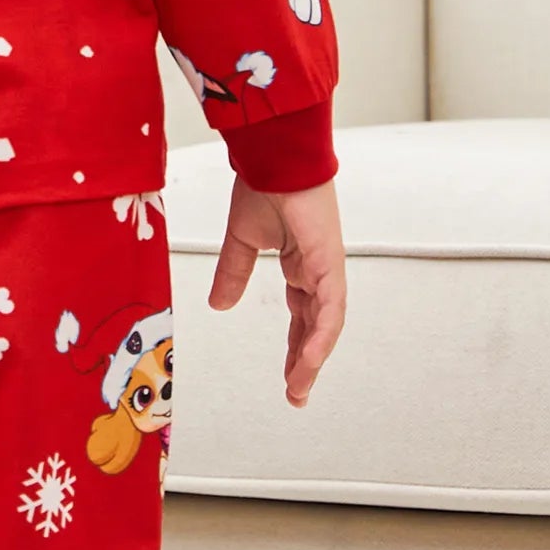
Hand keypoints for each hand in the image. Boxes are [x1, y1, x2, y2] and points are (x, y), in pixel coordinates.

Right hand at [207, 176, 344, 406]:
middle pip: (316, 328)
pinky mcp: (329, 262)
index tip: (288, 378)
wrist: (273, 154)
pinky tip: (309, 360)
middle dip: (305, 363)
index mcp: (302, 265)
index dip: (296, 348)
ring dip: (312, 359)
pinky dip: (321, 336)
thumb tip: (219, 306)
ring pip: (326, 326)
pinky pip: (330, 309)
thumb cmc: (263, 183)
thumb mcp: (241, 240)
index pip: (303, 317)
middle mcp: (318, 271)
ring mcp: (327, 267)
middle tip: (296, 395)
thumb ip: (233, 273)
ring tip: (298, 389)